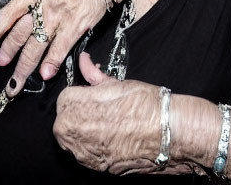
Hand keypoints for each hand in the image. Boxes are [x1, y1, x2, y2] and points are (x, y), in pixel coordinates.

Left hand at [0, 0, 113, 93]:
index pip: (9, 11)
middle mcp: (45, 0)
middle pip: (20, 32)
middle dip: (7, 52)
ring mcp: (61, 13)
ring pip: (36, 45)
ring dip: (24, 67)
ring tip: (15, 84)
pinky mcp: (79, 22)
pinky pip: (61, 47)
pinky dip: (52, 62)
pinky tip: (45, 75)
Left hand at [54, 53, 164, 174]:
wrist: (166, 133)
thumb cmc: (143, 105)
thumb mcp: (116, 83)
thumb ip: (93, 74)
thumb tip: (84, 61)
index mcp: (74, 108)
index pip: (65, 96)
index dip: (80, 92)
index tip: (92, 92)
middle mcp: (74, 134)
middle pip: (65, 119)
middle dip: (79, 111)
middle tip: (101, 106)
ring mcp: (84, 154)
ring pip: (73, 138)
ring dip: (84, 129)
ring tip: (108, 121)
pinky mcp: (96, 168)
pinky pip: (86, 153)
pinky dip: (94, 145)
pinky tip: (112, 136)